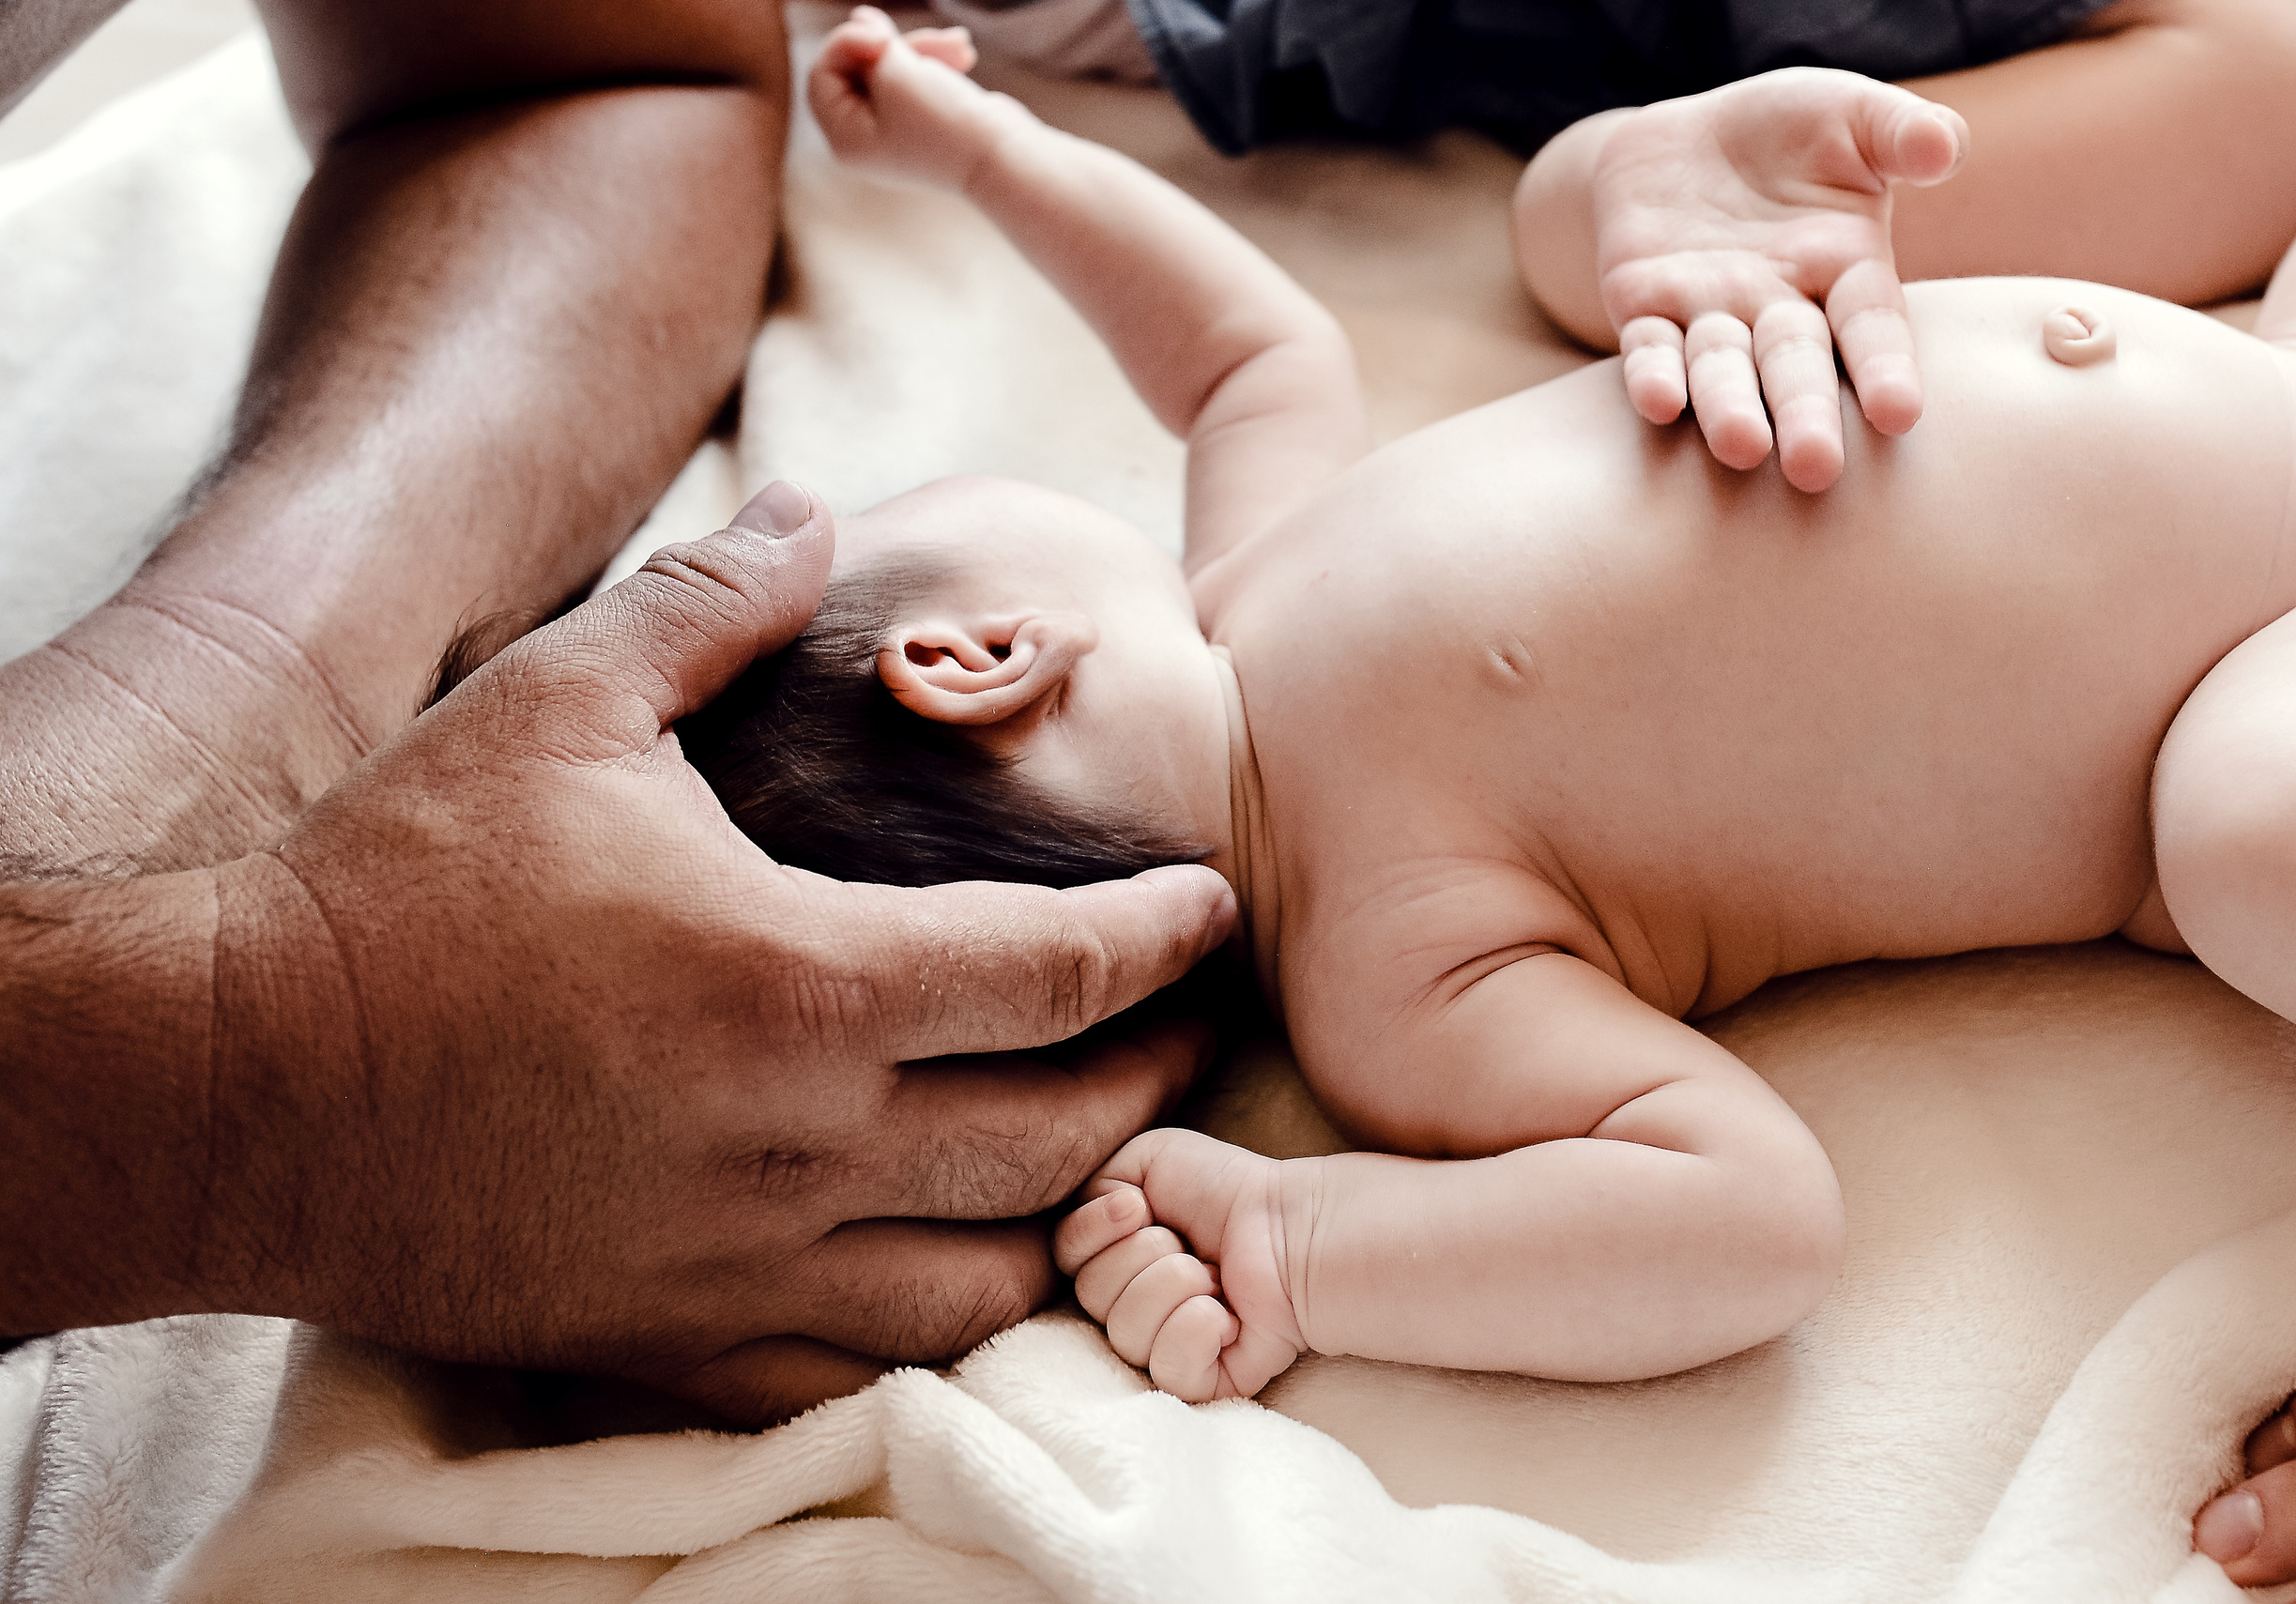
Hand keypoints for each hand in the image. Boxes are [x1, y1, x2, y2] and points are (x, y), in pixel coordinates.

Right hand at [202, 482, 1236, 1423]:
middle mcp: (800, 1146)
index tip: (1211, 908)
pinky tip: (956, 1266)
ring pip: (988, 1284)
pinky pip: (860, 1372)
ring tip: (1093, 1144)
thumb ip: (709, 601)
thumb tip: (812, 514)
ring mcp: (742, 1264)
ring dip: (1070, 1213)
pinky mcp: (670, 1339)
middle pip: (1062, 1137)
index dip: (1163, 937)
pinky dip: (940, 1327)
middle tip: (1183, 1020)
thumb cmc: (397, 882)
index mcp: (798, 982)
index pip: (1059, 972)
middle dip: (1155, 1075)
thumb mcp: (559, 702)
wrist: (229, 1078)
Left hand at [808, 6, 1031, 189]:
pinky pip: (915, 82)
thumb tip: (861, 19)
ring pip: (891, 71)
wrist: (1005, 157)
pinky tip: (963, 52)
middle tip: (928, 36)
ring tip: (961, 45)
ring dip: (923, 50)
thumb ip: (872, 42)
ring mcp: (894, 134)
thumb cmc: (945, 121)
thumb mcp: (896, 72)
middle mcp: (864, 142)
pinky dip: (934, 64)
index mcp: (844, 140)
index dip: (847, 43)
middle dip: (894, 45)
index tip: (882, 37)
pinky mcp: (923, 124)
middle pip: (858, 70)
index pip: (822, 75)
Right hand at [1054, 1128, 1303, 1400]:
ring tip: (1214, 1275)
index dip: (1094, 1230)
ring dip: (1176, 1286)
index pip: (1065, 1258)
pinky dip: (1197, 1331)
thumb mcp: (1145, 1160)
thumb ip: (1092, 1184)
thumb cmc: (1224, 1189)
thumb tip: (1076, 1233)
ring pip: (1126, 1333)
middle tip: (1188, 1243)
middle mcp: (1133, 1305)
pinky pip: (1168, 1370)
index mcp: (1115, 1257)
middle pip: (1092, 1296)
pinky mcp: (1202, 1380)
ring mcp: (1166, 1345)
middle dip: (1144, 1255)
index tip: (1138, 1205)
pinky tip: (1225, 1315)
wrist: (1287, 1223)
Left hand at [1585, 69, 1966, 490]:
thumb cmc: (1790, 131)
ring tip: (1741, 449)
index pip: (1871, 327)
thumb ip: (1899, 131)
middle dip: (1804, 415)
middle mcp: (1780, 308)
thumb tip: (1946, 146)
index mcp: (1847, 270)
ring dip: (1728, 409)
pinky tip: (1658, 403)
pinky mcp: (1644, 309)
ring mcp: (1710, 316)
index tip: (1900, 414)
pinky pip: (1648, 350)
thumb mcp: (1851, 115)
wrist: (1686, 142)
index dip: (1885, 369)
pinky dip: (1653, 376)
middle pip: (1795, 368)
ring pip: (1720, 372)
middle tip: (1815, 470)